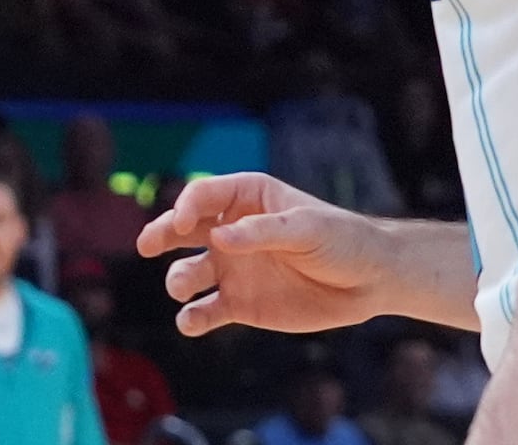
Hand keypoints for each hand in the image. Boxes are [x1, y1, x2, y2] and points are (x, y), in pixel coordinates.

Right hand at [137, 174, 391, 336]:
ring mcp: (233, 269)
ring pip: (190, 272)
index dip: (187, 207)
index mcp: (246, 199)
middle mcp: (230, 232)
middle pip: (182, 230)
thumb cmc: (342, 241)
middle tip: (147, 245)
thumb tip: (219, 238)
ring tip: (182, 287)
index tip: (183, 223)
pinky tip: (190, 321)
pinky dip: (193, 318)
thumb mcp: (307, 228)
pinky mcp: (240, 304)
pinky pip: (207, 311)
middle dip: (161, 234)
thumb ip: (263, 232)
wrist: (370, 282)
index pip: (204, 196)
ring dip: (179, 279)